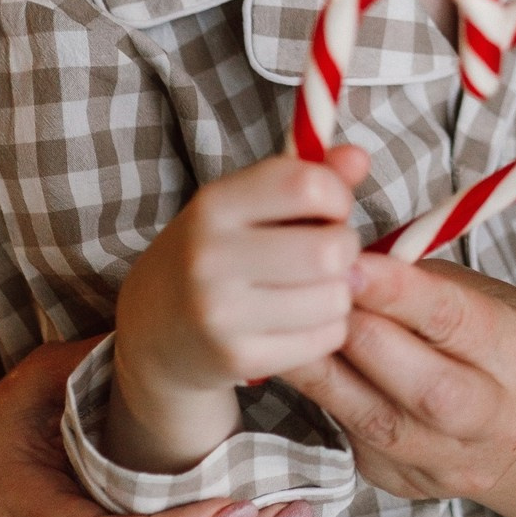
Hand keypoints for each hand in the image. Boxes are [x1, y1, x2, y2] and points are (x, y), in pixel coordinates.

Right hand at [112, 146, 367, 468]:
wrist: (155, 327)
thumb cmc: (218, 250)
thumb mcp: (249, 203)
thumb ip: (308, 174)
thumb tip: (360, 157)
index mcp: (214, 204)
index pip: (306, 186)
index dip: (336, 196)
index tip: (327, 210)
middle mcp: (211, 256)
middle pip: (330, 249)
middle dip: (344, 249)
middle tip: (326, 254)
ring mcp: (221, 313)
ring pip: (335, 297)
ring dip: (339, 292)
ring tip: (312, 287)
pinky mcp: (238, 359)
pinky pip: (325, 338)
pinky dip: (327, 328)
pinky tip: (300, 321)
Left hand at [292, 258, 515, 516]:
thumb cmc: (487, 341)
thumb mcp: (476, 297)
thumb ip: (422, 285)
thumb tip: (348, 262)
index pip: (456, 322)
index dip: (399, 293)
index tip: (351, 264)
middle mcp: (496, 418)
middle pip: (427, 389)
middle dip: (365, 340)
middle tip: (318, 299)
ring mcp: (452, 462)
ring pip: (382, 425)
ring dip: (328, 377)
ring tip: (290, 335)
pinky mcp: (408, 484)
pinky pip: (358, 444)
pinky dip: (326, 405)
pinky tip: (302, 374)